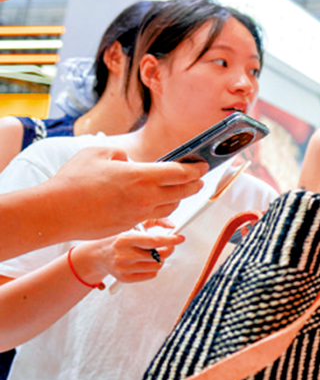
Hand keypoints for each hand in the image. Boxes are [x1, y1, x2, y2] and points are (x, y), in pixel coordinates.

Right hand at [49, 147, 206, 237]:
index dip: (196, 169)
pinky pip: (153, 218)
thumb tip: (130, 162)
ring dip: (178, 198)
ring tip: (178, 190)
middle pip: (183, 192)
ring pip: (171, 207)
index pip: (181, 173)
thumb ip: (120, 154)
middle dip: (195, 184)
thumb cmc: (74, 180)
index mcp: (142, 176)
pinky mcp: (130, 225)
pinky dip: (160, 209)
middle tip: (198, 178)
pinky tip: (157, 203)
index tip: (203, 166)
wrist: (57, 212)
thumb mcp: (98, 153)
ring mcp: (139, 214)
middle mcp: (146, 197)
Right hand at [75, 225, 184, 284]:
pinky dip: (153, 268)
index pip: (154, 241)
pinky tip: (144, 262)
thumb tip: (171, 225)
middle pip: (159, 255)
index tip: (180, 238)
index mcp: (125, 239)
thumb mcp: (131, 226)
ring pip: (157, 266)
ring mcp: (124, 268)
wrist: (98, 255)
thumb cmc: (118, 239)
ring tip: (152, 253)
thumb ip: (153, 222)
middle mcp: (123, 255)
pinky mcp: (125, 279)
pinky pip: (151, 274)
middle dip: (168, 249)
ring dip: (160, 259)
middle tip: (167, 245)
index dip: (170, 240)